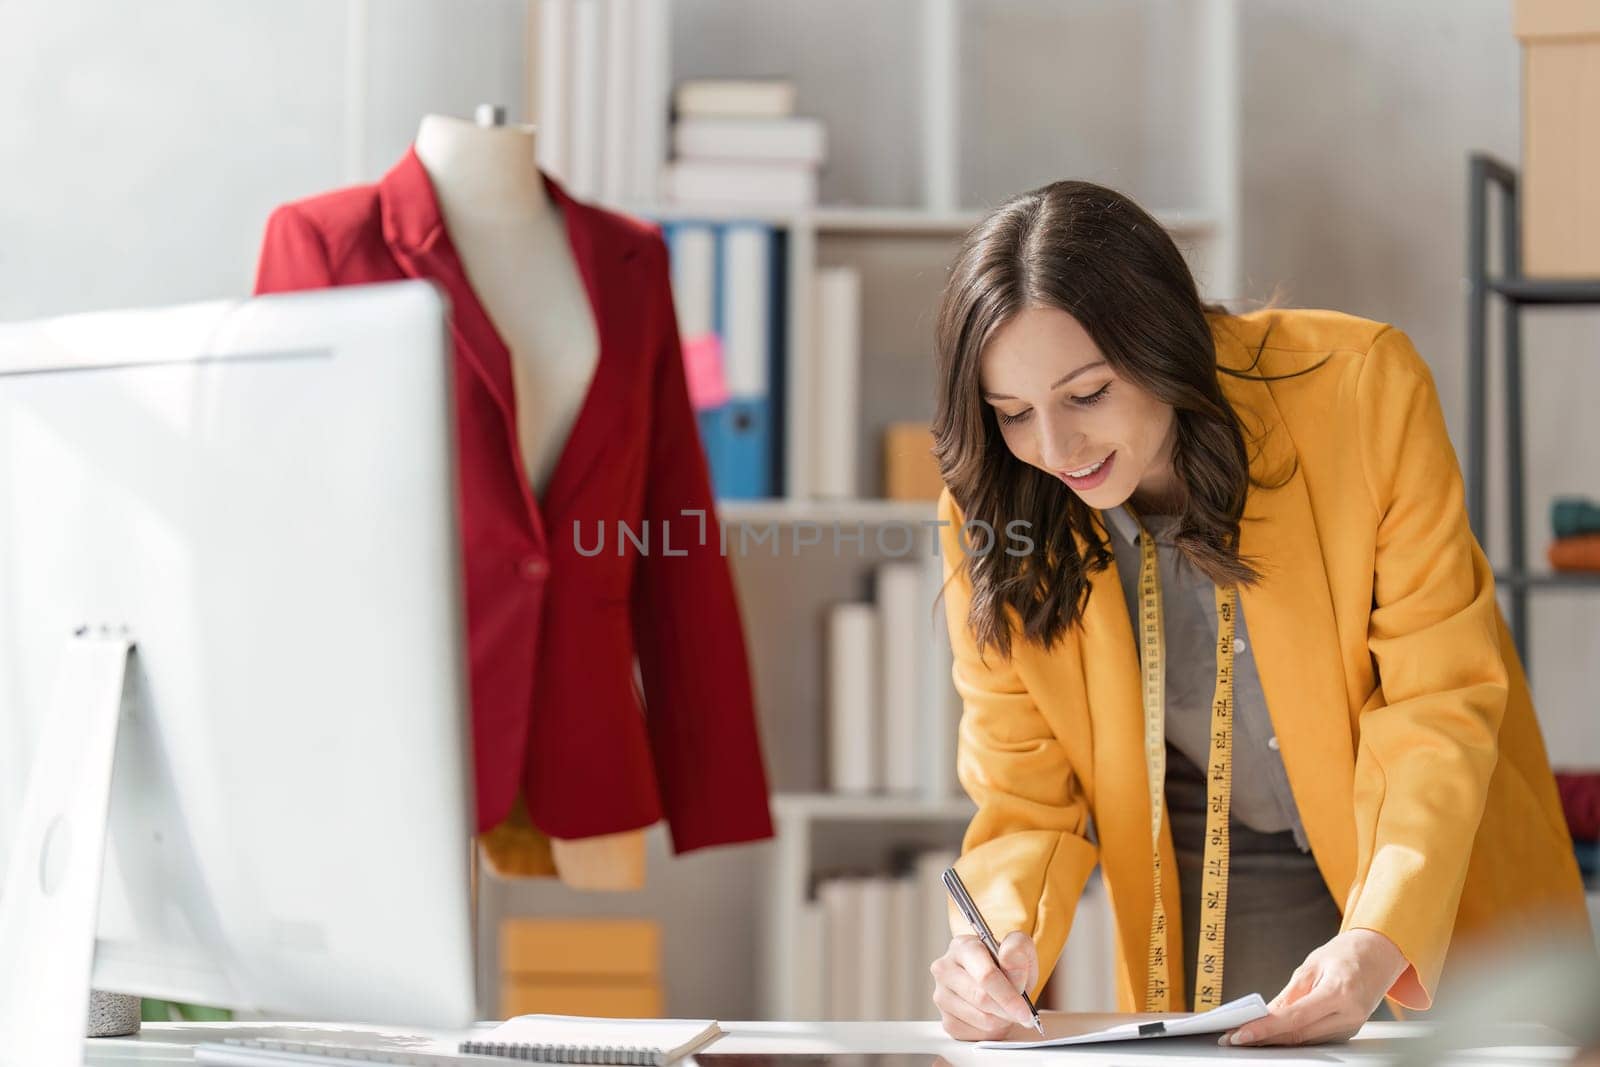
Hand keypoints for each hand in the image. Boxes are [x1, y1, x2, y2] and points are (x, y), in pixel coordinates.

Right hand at [931, 931, 1038, 1040]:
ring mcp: (942, 995)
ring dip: (1001, 1019)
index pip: (985, 975)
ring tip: (1006, 1009)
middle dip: (1007, 1009)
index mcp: (962, 946)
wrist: (997, 981)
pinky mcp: (946, 1019)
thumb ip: (1017, 949)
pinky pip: (975, 1034)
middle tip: (1022, 1013)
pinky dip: (991, 1030)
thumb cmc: (1006, 964)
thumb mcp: (1020, 948)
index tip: (1025, 1011)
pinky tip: (994, 1017)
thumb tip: (1009, 958)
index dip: (1008, 996)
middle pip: (981, 999)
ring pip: (980, 1018)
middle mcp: (945, 969)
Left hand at [1222, 928, 1408, 1045]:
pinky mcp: (1349, 1031)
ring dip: (1275, 1039)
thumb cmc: (1346, 954)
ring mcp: (1351, 1026)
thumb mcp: (1312, 965)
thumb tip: (1264, 1014)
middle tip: (1234, 1037)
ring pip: (1306, 1040)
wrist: (1379, 955)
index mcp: (1340, 992)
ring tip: (1246, 1035)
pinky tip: (1272, 1033)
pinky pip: (1315, 1037)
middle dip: (1264, 1037)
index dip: (1266, 1028)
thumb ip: (1289, 993)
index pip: (1295, 1017)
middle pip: (1299, 1034)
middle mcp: (1349, 1015)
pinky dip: (1292, 1036)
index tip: (1241, 1033)